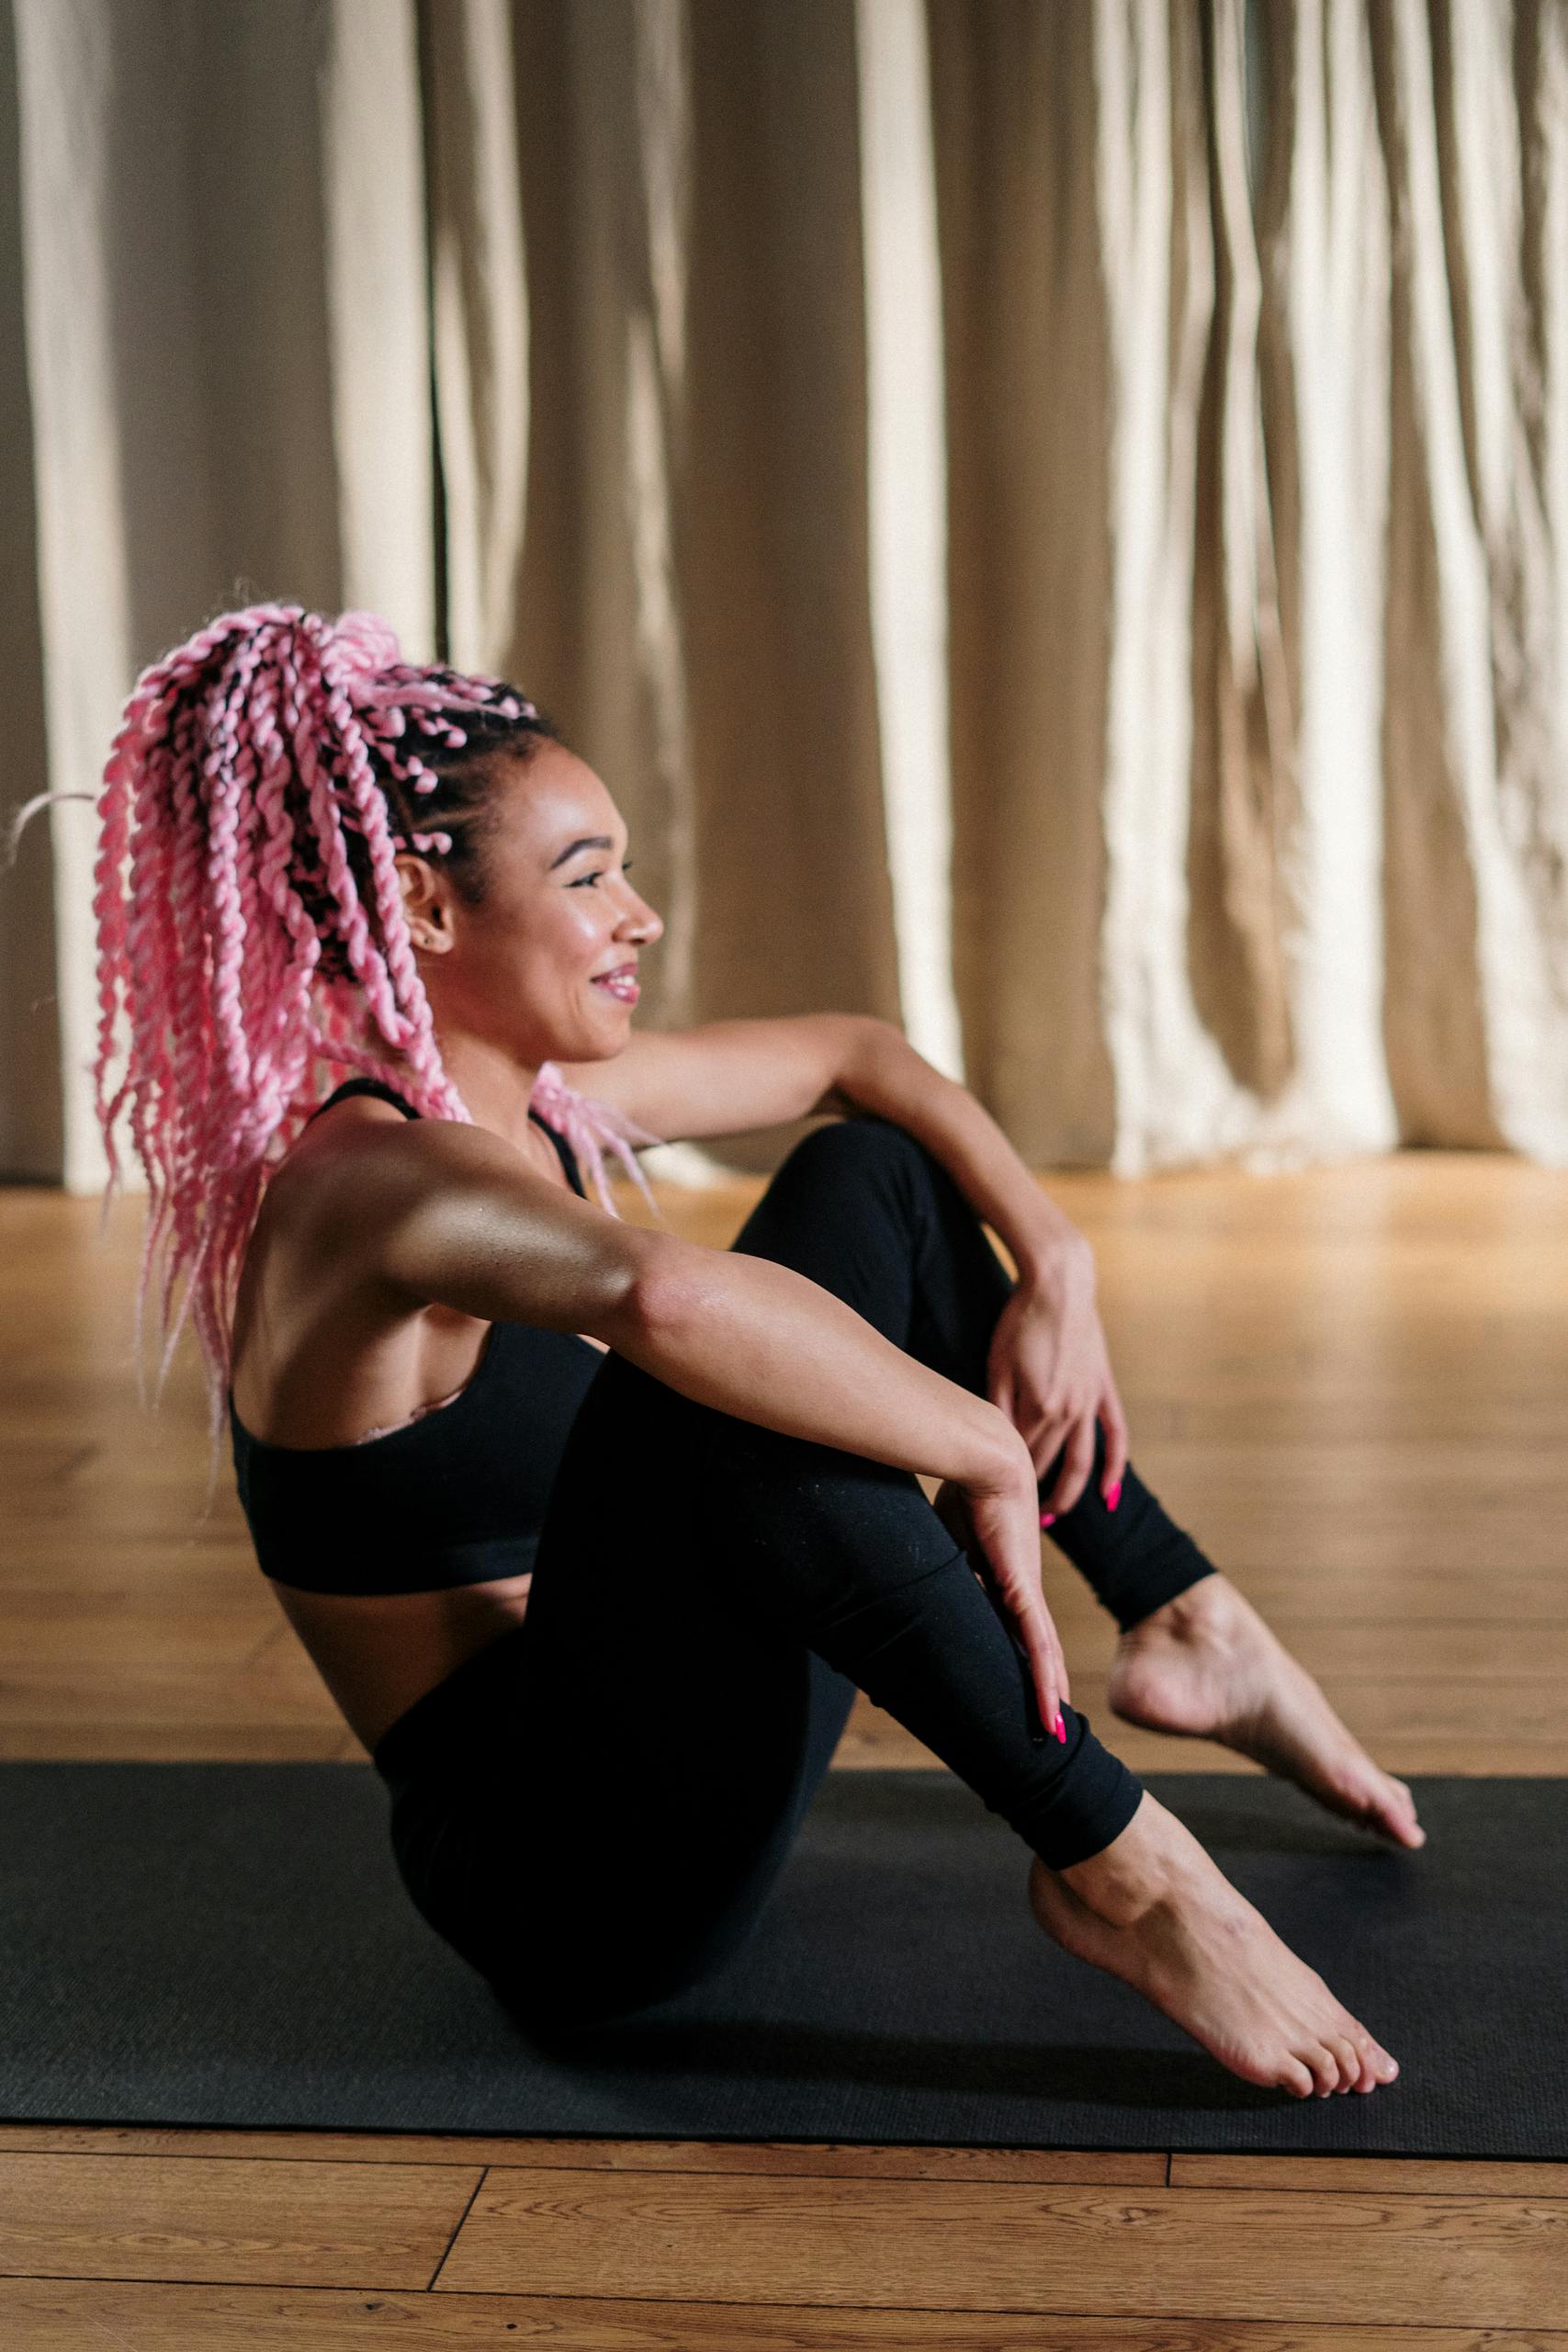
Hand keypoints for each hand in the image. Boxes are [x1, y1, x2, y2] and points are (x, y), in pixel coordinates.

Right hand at [933, 1456, 1068, 1740]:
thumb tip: (891, 1580)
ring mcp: (1026, 1592)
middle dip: (1034, 1690)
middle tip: (1042, 1725)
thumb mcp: (943, 1541)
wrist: (986, 1455)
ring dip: (1048, 1696)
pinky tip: (1054, 1707)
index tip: (993, 1689)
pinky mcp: (1024, 1589)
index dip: (1000, 1662)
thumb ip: (933, 1567)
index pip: (1002, 1632)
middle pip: (1030, 1651)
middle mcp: (1020, 1591)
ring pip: (1042, 1657)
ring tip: (1055, 1731)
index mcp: (1002, 1580)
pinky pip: (1038, 1644)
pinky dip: (1045, 1679)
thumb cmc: (962, 1487)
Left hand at [986, 1237, 1128, 1515]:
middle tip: (1010, 1516)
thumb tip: (998, 1447)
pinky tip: (1109, 1496)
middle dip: (1028, 1493)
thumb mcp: (997, 1366)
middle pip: (1044, 1463)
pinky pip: (1115, 1435)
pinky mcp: (1103, 1389)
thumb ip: (1000, 1409)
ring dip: (1067, 1494)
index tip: (988, 1499)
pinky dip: (1114, 1468)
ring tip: (1052, 1521)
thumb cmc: (1019, 1321)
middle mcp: (1067, 1412)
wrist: (1060, 1286)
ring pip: (1081, 1461)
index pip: (1019, 1457)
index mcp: (1037, 1408)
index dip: (1005, 1480)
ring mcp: (1090, 1402)